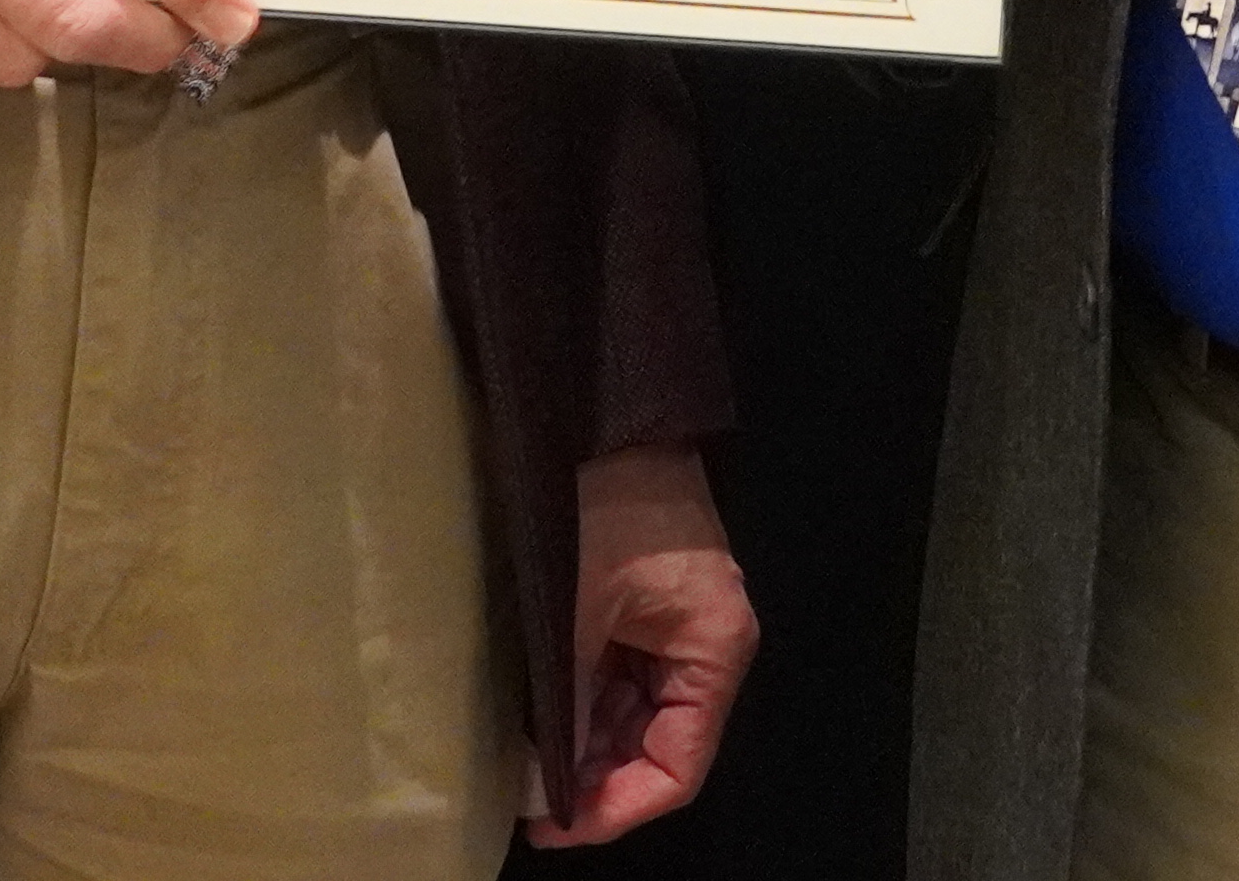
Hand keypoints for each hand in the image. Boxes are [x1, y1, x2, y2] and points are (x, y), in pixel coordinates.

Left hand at [529, 442, 753, 845]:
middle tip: (527, 803)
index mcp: (715, 647)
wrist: (596, 413)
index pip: (679, 766)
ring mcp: (671, 627)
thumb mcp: (578, 609)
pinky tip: (535, 723)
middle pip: (657, 746)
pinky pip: (615, 679)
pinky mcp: (641, 608)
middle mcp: (704, 646)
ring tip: (523, 769)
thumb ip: (566, 700)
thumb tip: (541, 782)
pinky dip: (578, 705)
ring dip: (583, 746)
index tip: (555, 824)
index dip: (618, 808)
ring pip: (632, 717)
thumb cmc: (600, 502)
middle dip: (595, 780)